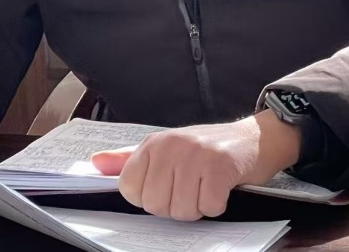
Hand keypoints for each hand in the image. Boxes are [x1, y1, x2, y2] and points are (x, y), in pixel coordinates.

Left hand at [91, 110, 301, 220]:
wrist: (253, 138)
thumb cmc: (206, 149)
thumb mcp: (165, 149)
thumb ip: (129, 160)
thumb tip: (96, 163)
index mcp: (153, 143)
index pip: (129, 189)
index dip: (149, 198)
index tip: (167, 187)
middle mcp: (170, 145)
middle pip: (154, 204)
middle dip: (175, 206)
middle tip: (191, 187)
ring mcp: (195, 154)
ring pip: (182, 210)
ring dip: (198, 207)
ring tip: (206, 186)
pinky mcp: (220, 166)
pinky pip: (208, 207)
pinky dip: (217, 205)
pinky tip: (221, 188)